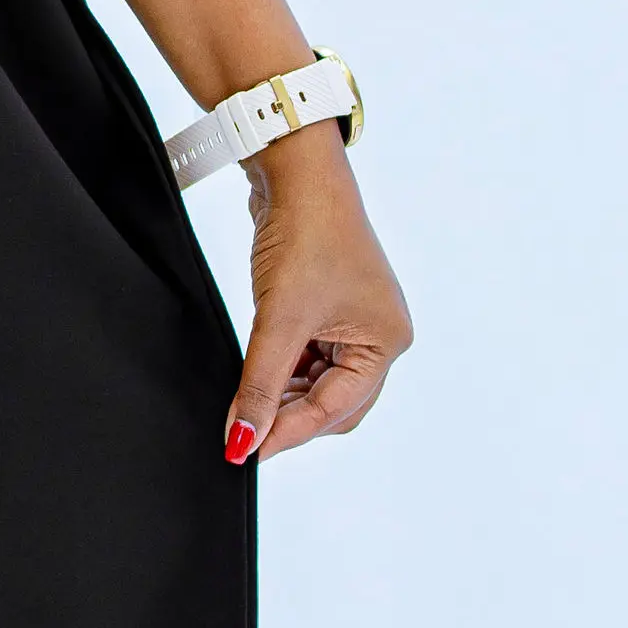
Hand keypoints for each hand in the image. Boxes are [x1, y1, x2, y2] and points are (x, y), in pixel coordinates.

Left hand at [226, 131, 411, 466]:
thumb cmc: (306, 239)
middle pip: (333, 405)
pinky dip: (281, 371)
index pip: (335, 410)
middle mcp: (379, 336)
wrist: (296, 175)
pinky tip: (254, 376)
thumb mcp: (278, 323)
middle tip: (244, 432)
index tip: (245, 452)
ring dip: (282, 395)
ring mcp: (354, 323)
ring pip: (316, 384)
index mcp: (386, 342)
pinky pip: (306, 358)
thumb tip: (242, 442)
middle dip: (291, 418)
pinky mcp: (328, 309)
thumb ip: (260, 388)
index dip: (288, 433)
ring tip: (245, 402)